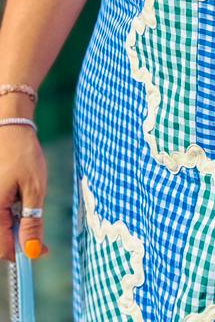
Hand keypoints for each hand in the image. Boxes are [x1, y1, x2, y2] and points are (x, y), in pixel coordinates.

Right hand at [0, 127, 48, 261]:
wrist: (10, 127)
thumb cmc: (23, 153)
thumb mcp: (34, 187)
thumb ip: (32, 221)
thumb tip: (32, 250)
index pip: (4, 249)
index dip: (24, 254)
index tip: (44, 250)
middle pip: (0, 240)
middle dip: (20, 240)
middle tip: (39, 231)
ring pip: (0, 227)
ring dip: (15, 226)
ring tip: (28, 206)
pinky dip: (10, 214)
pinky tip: (20, 199)